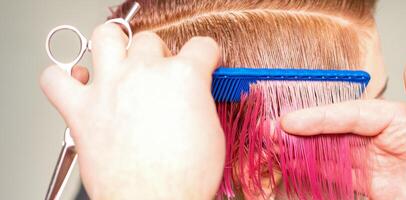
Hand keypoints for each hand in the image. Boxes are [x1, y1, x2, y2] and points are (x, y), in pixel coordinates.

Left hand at [40, 24, 224, 198]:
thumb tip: (193, 97)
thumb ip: (200, 102)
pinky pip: (55, 79)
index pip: (201, 47)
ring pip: (106, 37)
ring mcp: (110, 87)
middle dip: (160, 56)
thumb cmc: (183, 177)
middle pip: (151, 41)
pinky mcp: (81, 110)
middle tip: (161, 76)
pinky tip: (79, 84)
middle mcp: (144, 73)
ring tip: (120, 61)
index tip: (202, 63)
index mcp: (183, 77)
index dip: (205, 57)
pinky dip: (63, 78)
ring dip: (114, 45)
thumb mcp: (212, 133)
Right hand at [282, 61, 405, 198]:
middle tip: (266, 135)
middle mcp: (380, 140)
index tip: (291, 121)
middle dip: (299, 134)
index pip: (352, 115)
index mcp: (397, 120)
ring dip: (299, 155)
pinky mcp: (373, 189)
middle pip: (332, 134)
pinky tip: (293, 177)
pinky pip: (337, 182)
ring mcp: (374, 165)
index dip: (320, 117)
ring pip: (329, 156)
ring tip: (270, 156)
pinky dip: (313, 179)